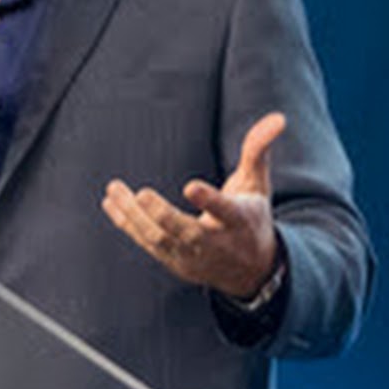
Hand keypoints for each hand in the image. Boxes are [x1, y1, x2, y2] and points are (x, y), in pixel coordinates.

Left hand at [101, 112, 285, 297]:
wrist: (251, 271)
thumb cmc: (251, 217)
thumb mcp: (259, 185)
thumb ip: (259, 150)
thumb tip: (278, 117)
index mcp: (239, 222)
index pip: (225, 211)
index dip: (209, 200)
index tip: (189, 186)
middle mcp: (215, 244)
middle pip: (186, 233)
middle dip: (162, 216)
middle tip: (140, 194)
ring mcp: (192, 257)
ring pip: (159, 240)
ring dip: (133, 217)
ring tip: (113, 190)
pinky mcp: (173, 262)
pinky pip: (146, 243)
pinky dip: (126, 224)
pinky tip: (110, 202)